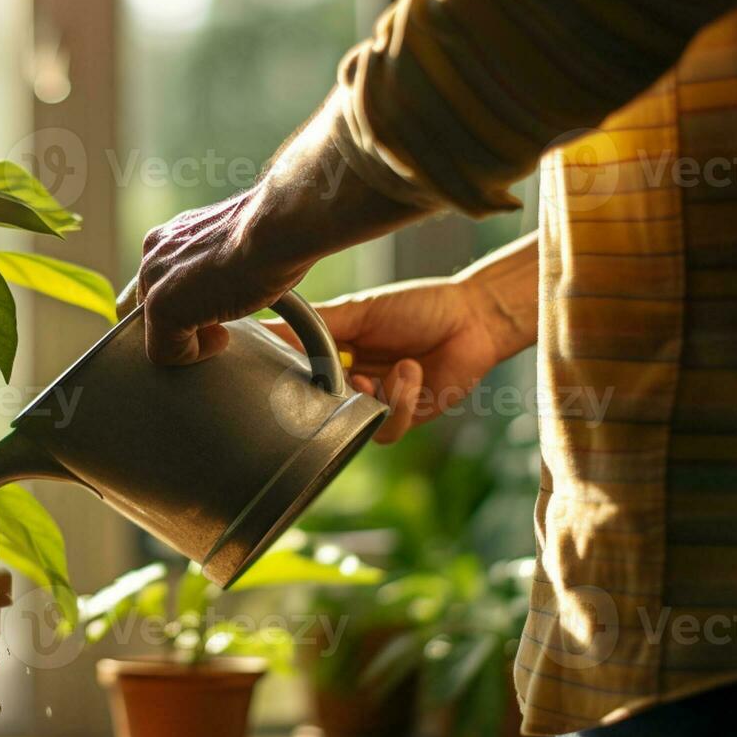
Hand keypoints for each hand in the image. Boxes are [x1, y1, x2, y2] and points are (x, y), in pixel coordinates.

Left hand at [137, 189, 315, 365]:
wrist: (279, 228)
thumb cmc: (274, 235)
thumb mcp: (235, 249)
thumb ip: (214, 266)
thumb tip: (223, 289)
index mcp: (170, 238)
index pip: (157, 285)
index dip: (185, 306)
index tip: (216, 308)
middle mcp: (154, 255)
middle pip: (147, 310)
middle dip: (180, 324)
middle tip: (218, 323)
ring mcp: (153, 281)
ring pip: (155, 332)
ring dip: (187, 339)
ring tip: (223, 327)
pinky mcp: (161, 307)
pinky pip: (164, 352)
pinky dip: (194, 354)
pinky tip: (223, 335)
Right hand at [265, 277, 510, 443]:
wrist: (473, 319)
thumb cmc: (417, 307)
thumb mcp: (358, 310)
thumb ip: (314, 324)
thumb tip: (264, 327)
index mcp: (330, 352)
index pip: (293, 373)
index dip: (285, 379)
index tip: (280, 373)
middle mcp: (346, 381)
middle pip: (314, 408)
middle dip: (325, 398)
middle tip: (340, 378)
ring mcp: (373, 403)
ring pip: (348, 425)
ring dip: (373, 397)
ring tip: (397, 367)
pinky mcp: (402, 419)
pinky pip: (384, 429)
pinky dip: (400, 401)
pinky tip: (412, 372)